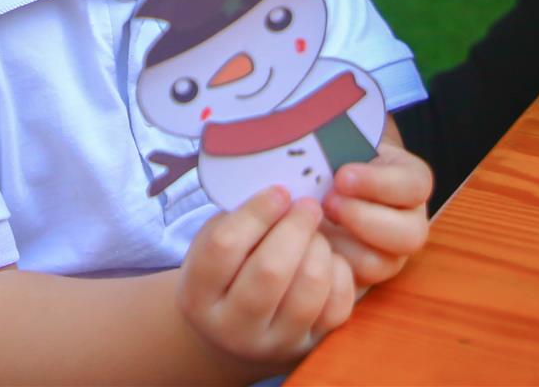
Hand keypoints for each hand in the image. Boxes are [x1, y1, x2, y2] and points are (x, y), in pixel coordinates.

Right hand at [178, 186, 355, 364]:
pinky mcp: (310, 347)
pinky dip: (339, 274)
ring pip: (309, 289)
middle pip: (270, 270)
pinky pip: (337, 307)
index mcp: (198, 296)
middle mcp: (233, 328)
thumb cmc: (226, 272)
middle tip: (307, 206)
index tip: (279, 192)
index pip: (225, 246)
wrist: (234, 332)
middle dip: (295, 227)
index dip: (257, 211)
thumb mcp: (214, 243)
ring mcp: (275, 343)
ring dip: (319, 248)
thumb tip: (284, 192)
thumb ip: (239, 218)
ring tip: (315, 234)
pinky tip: (328, 259)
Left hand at [319, 142, 431, 287]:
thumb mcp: (340, 140)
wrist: (318, 179)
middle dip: (364, 219)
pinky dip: (329, 269)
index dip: (378, 184)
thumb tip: (312, 146)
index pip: (414, 185)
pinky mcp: (363, 277)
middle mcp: (408, 221)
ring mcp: (389, 254)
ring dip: (345, 247)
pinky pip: (354, 284)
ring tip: (314, 226)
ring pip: (383, 264)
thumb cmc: (331, 155)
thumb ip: (336, 143)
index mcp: (411, 182)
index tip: (342, 176)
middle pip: (410, 234)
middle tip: (328, 203)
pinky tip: (307, 249)